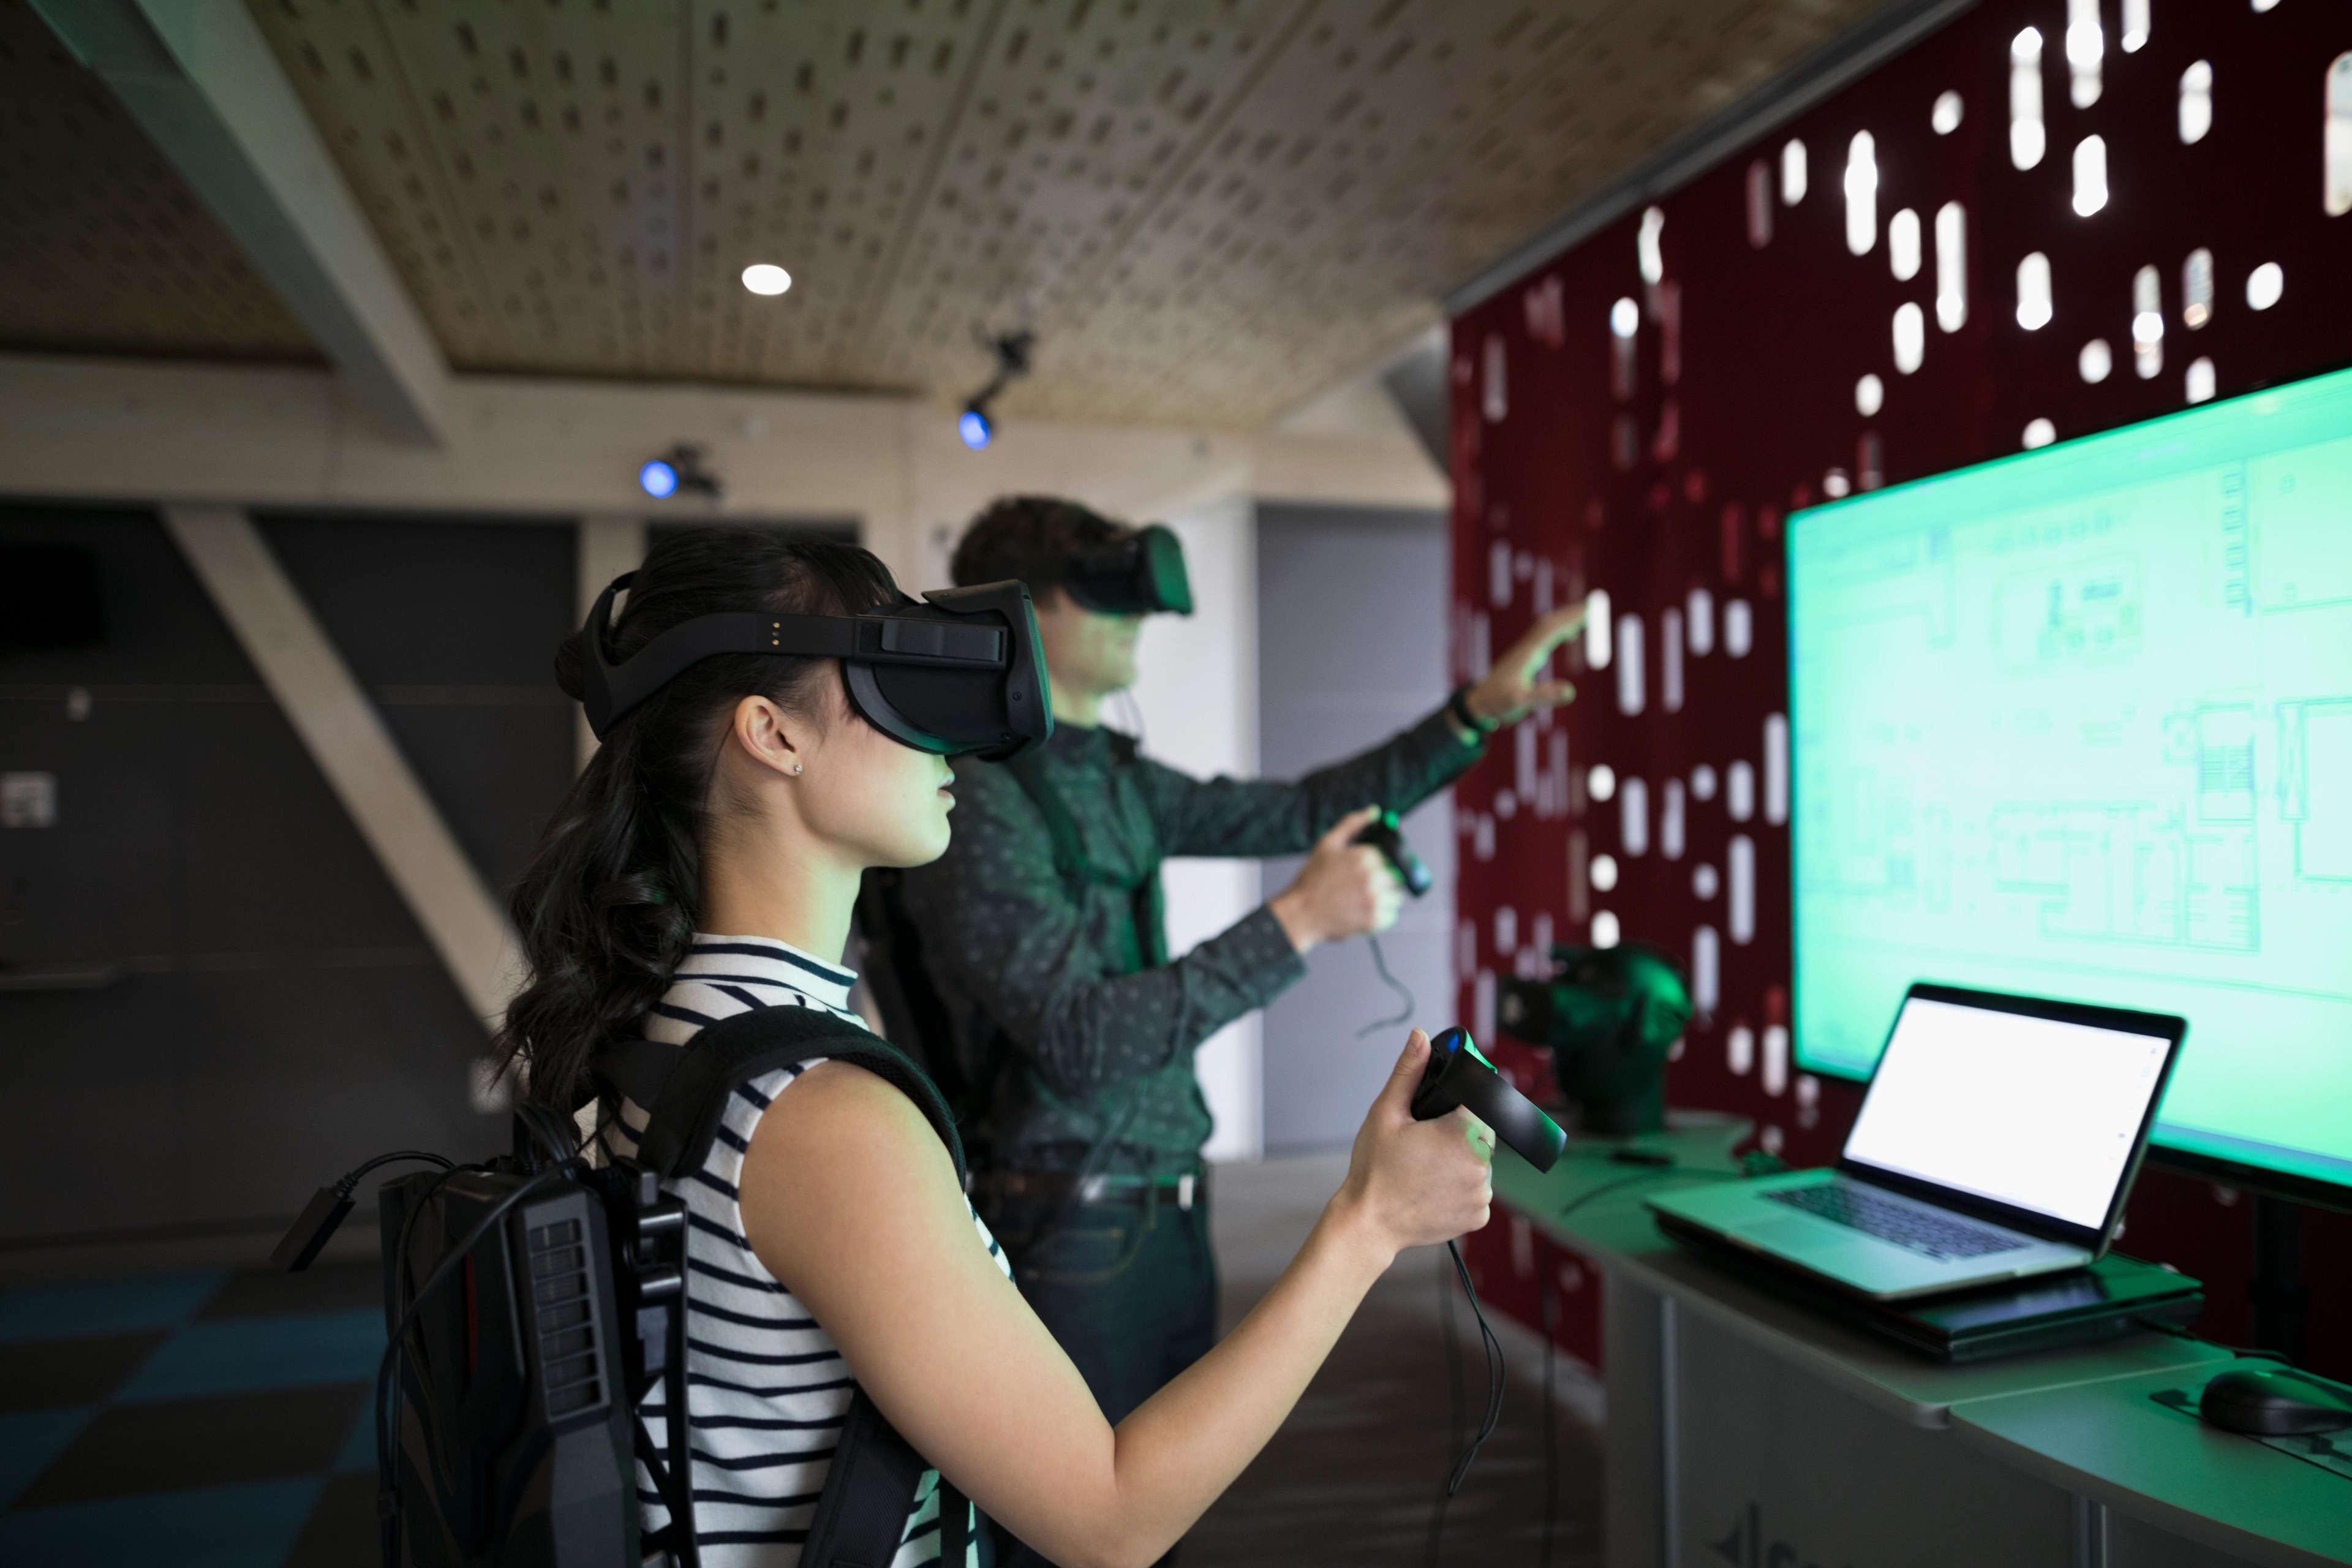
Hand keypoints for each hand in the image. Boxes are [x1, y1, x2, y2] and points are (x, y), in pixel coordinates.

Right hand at [1269, 806, 1401, 954]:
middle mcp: (1372, 877)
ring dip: (1384, 898)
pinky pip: (1391, 915)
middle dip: (1382, 880)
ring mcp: (1374, 900)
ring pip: (1396, 896)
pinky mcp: (1375, 920)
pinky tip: (1361, 911)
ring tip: (1360, 899)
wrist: (1301, 913)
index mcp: (1363, 856)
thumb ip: (1352, 824)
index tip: (1366, 871)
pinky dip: (1380, 915)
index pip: (1390, 855)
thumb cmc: (1312, 880)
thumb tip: (1374, 811)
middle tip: (1362, 886)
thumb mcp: (1327, 844)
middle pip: (1396, 875)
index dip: (1378, 863)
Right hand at [1332, 1030, 1494, 1257]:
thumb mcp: (1386, 1113)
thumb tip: (1419, 1038)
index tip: (1445, 1109)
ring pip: (1480, 1162)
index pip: (1483, 1101)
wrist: (1369, 1223)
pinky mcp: (1479, 1216)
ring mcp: (1482, 1193)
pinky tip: (1434, 1186)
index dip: (1464, 1101)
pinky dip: (1461, 1186)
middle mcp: (1481, 1165)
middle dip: (1460, 1130)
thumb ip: (1409, 1072)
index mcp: (1463, 1134)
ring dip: (1462, 1159)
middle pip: (1482, 1132)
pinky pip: (1478, 1190)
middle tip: (1427, 1140)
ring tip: (1427, 1166)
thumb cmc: (1374, 1170)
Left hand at [1462, 603, 1585, 728]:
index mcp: (1527, 654)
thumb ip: (1544, 695)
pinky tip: (1569, 634)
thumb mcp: (1521, 702)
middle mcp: (1526, 647)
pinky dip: (1559, 630)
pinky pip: (1545, 636)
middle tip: (1595, 605)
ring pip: (1547, 627)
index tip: (1589, 611)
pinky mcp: (1524, 656)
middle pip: (1550, 623)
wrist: (1479, 702)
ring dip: (1566, 619)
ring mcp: (1525, 650)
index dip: (1571, 619)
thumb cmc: (1498, 702)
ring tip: (1587, 613)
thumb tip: (1570, 691)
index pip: (1551, 629)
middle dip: (1572, 613)